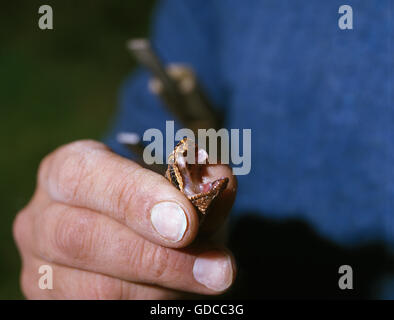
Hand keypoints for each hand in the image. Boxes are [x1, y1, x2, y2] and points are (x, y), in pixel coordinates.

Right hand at [13, 140, 236, 298]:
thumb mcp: (174, 182)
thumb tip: (217, 182)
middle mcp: (41, 218)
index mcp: (64, 172)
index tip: (186, 223)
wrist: (127, 233)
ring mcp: (40, 268)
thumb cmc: (151, 201)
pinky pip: (100, 312)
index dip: (134, 198)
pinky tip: (176, 296)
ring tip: (207, 282)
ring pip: (94, 289)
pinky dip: (147, 306)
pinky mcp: (51, 302)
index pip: (83, 176)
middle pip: (81, 238)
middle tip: (218, 269)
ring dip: (159, 290)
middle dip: (155, 257)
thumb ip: (198, 177)